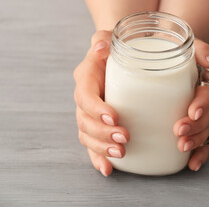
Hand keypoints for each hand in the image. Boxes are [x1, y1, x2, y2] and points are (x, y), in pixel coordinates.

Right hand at [73, 30, 129, 176]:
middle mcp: (85, 98)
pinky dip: (98, 158)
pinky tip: (109, 169)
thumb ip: (104, 39)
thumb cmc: (116, 48)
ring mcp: (89, 114)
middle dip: (102, 132)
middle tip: (124, 137)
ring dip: (101, 147)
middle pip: (84, 120)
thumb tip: (102, 47)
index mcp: (86, 78)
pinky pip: (93, 145)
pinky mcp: (98, 125)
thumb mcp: (110, 38)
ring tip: (121, 152)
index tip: (114, 116)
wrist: (117, 58)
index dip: (96, 108)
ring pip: (87, 135)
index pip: (85, 95)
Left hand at [172, 39, 208, 171]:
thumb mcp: (184, 43)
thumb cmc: (170, 47)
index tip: (192, 111)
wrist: (158, 52)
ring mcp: (199, 112)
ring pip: (206, 130)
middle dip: (198, 126)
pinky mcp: (192, 124)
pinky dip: (199, 154)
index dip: (204, 103)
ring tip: (182, 146)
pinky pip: (201, 142)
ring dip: (197, 140)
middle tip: (180, 131)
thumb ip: (200, 49)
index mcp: (205, 79)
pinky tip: (191, 164)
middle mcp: (205, 97)